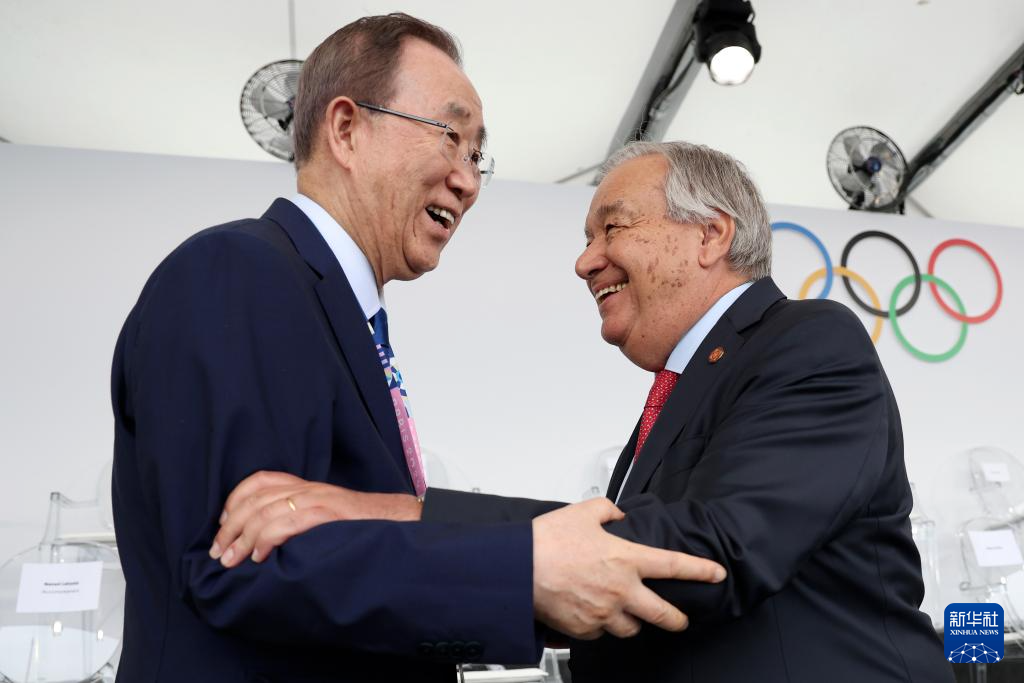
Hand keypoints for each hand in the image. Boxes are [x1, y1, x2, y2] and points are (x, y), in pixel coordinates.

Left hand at [209, 471, 421, 567]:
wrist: (399, 522)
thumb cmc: (364, 526)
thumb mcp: (327, 515)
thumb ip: (300, 520)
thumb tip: (266, 542)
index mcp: (308, 486)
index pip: (260, 481)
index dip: (235, 500)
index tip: (222, 524)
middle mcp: (309, 488)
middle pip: (255, 498)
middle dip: (231, 526)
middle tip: (219, 551)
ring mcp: (317, 500)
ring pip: (264, 512)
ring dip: (242, 538)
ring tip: (231, 560)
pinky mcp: (324, 514)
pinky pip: (284, 523)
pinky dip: (265, 540)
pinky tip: (259, 557)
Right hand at [531, 498, 724, 639]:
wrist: (518, 569)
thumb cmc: (547, 541)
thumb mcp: (583, 512)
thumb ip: (608, 511)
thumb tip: (617, 515)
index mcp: (626, 560)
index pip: (674, 566)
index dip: (700, 570)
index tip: (716, 573)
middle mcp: (621, 591)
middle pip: (664, 614)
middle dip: (678, 619)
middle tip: (680, 619)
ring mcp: (604, 614)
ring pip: (632, 628)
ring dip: (633, 621)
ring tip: (624, 612)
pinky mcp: (585, 629)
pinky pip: (602, 632)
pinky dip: (601, 625)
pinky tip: (592, 612)